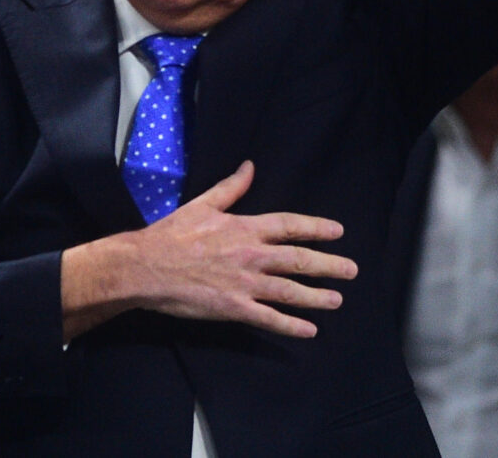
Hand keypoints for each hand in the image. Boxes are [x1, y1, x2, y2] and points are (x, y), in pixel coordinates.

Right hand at [61, 160, 355, 340]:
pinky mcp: (234, 308)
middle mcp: (252, 255)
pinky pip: (269, 318)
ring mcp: (245, 283)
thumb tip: (250, 166)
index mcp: (245, 228)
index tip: (337, 231)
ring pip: (291, 291)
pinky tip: (309, 330)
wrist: (146, 267)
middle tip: (351, 270)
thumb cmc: (172, 234)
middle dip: (329, 265)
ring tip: (337, 300)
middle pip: (299, 260)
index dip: (316, 228)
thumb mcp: (202, 204)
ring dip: (317, 297)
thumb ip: (231, 188)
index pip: (290, 226)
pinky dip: (291, 326)